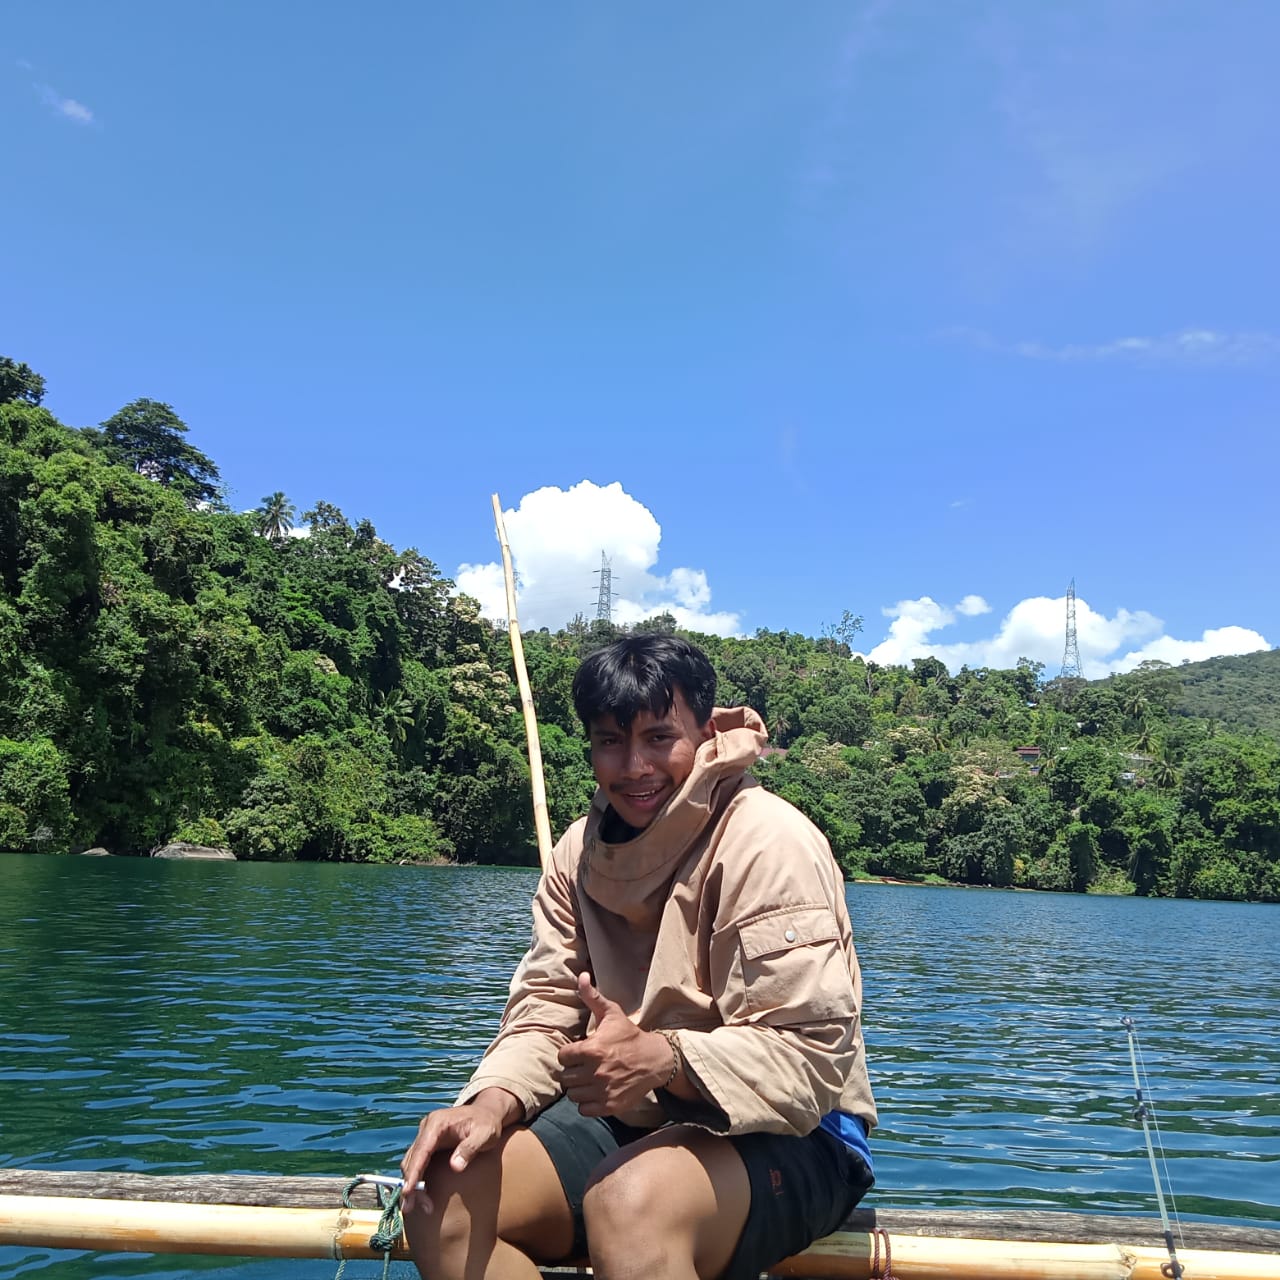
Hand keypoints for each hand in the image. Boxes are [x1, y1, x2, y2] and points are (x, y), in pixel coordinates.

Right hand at [400, 1090, 518, 1210]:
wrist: (487, 1113)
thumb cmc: (487, 1123)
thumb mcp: (485, 1134)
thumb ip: (470, 1148)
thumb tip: (455, 1167)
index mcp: (437, 1123)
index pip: (421, 1150)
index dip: (413, 1172)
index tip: (408, 1192)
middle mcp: (427, 1128)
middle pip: (412, 1159)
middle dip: (410, 1184)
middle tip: (412, 1208)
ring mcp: (426, 1136)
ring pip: (411, 1162)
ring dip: (412, 1184)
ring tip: (418, 1206)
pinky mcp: (428, 1145)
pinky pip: (417, 1163)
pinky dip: (417, 1179)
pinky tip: (421, 1195)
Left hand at [556, 972, 673, 1117]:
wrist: (654, 1060)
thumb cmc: (629, 1035)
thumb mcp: (612, 1013)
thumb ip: (593, 996)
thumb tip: (581, 976)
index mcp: (592, 1049)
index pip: (562, 1057)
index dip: (569, 1054)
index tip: (579, 1052)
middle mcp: (595, 1072)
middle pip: (566, 1078)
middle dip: (573, 1071)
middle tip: (584, 1066)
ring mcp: (602, 1091)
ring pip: (573, 1095)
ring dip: (579, 1087)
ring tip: (589, 1078)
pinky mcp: (609, 1106)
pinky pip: (584, 1110)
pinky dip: (587, 1103)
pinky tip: (595, 1091)